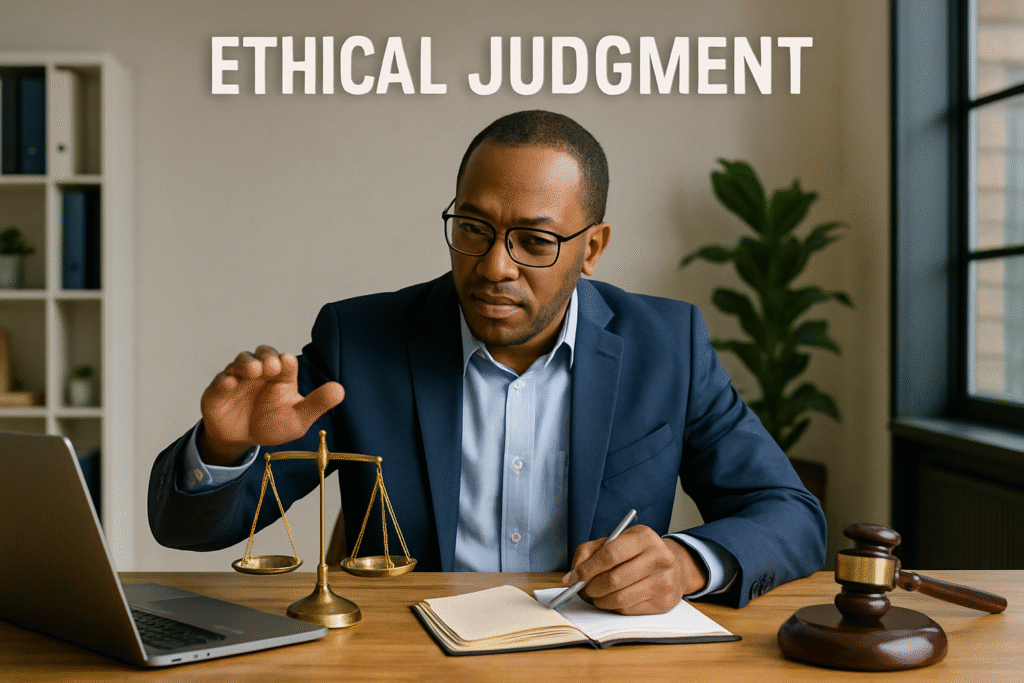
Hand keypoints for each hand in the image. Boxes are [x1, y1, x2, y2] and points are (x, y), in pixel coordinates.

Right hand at [198, 345, 344, 465]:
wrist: (243, 440)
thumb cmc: (273, 424)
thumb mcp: (299, 418)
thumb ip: (317, 404)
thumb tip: (340, 390)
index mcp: (282, 376)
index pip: (285, 362)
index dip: (285, 361)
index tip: (286, 363)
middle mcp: (261, 372)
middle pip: (263, 353)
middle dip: (266, 356)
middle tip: (271, 366)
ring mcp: (239, 379)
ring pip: (241, 361)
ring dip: (247, 363)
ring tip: (253, 371)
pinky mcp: (219, 390)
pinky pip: (220, 380)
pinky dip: (224, 380)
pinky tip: (230, 384)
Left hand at [563, 525, 707, 614]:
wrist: (674, 565)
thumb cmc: (636, 552)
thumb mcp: (614, 541)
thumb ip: (589, 552)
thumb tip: (572, 576)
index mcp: (644, 537)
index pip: (610, 555)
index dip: (588, 569)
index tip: (573, 577)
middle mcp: (659, 558)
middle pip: (614, 580)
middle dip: (591, 588)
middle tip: (583, 590)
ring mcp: (664, 581)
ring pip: (620, 599)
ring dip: (600, 600)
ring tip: (596, 596)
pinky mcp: (664, 603)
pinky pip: (628, 610)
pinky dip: (614, 607)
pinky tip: (612, 599)